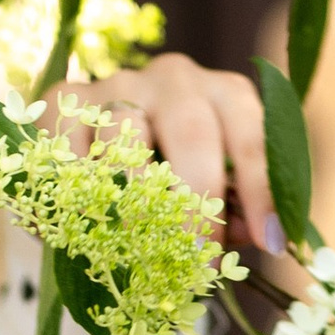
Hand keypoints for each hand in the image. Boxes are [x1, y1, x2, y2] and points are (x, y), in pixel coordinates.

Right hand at [51, 50, 284, 258]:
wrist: (94, 144)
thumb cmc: (169, 171)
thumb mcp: (210, 187)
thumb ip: (232, 209)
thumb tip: (250, 235)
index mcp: (222, 95)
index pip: (251, 133)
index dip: (261, 189)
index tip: (268, 240)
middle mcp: (174, 79)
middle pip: (192, 130)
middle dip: (199, 199)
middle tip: (200, 255)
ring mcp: (116, 83)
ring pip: (128, 140)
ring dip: (137, 200)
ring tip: (143, 245)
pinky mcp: (65, 100)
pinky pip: (74, 148)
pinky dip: (85, 188)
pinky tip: (90, 220)